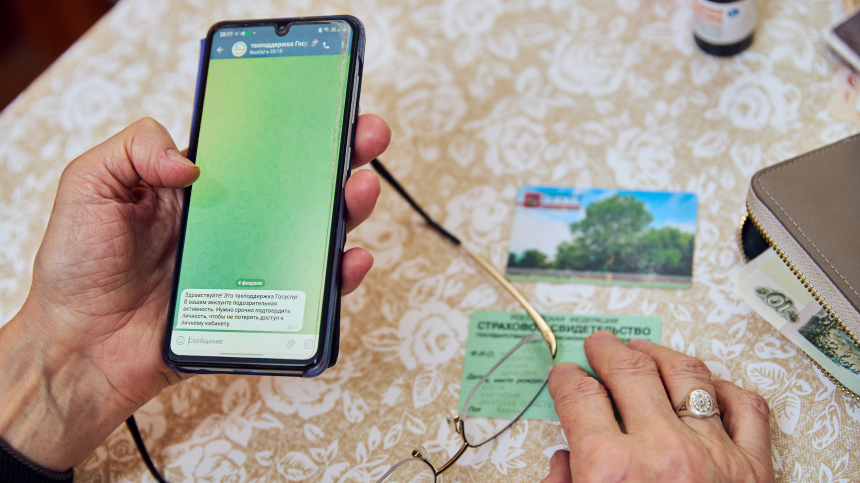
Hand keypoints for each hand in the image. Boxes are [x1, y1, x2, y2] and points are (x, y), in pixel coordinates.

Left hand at [0, 115, 390, 470]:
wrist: (81, 348)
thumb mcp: (89, 187)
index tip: (325, 105)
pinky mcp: (262, 308)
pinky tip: (349, 259)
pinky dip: (338, 276)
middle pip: (301, 185)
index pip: (259, 148)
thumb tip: (192, 160)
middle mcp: (235, 221)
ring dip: (348, 208)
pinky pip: (311, 290)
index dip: (295, 125)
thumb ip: (132, 150)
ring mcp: (252, 264)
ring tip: (359, 191)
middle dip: (341, 157)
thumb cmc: (80, 268)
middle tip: (366, 137)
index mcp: (201, 188)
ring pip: (315, 233)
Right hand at [542, 331, 773, 482]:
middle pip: (628, 371)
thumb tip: (565, 463)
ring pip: (687, 374)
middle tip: (598, 344)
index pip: (579, 398)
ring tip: (645, 348)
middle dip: (607, 350)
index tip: (564, 374)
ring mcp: (714, 454)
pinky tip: (709, 384)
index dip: (566, 378)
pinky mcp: (755, 468)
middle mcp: (662, 452)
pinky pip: (747, 407)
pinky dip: (727, 388)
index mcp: (611, 471)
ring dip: (660, 353)